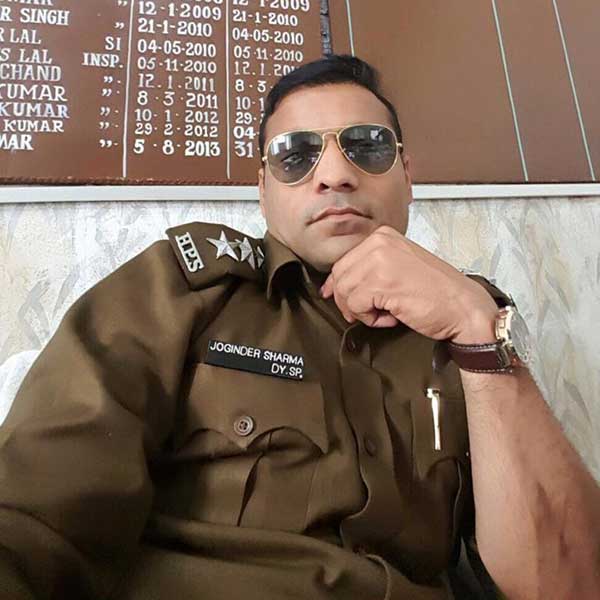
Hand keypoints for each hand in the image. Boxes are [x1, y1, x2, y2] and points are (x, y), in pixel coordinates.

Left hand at [320, 226, 498, 343]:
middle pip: (339, 276)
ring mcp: (379, 261)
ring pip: (344, 292)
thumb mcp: (399, 267)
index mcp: (383, 236)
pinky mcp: (381, 282)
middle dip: (348, 300)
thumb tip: (334, 285)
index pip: (343, 261)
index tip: (339, 297)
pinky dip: (371, 318)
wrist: (463, 307)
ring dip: (362, 310)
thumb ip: (370, 269)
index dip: (338, 285)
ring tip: (387, 312)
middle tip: (369, 312)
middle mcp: (379, 243)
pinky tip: (392, 316)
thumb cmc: (436, 292)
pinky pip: (356, 305)